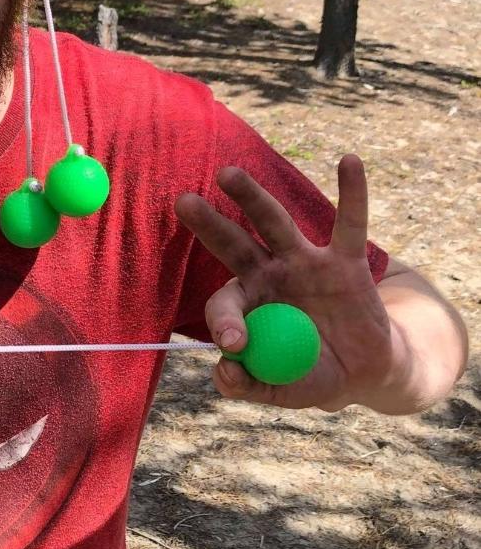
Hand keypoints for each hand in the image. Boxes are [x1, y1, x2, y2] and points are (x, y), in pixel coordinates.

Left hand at [175, 155, 393, 410]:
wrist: (365, 370)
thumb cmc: (311, 374)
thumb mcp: (282, 387)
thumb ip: (251, 385)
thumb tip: (222, 375)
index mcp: (247, 303)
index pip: (225, 304)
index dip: (226, 322)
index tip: (235, 345)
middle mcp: (269, 274)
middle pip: (233, 244)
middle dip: (209, 224)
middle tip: (183, 201)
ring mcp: (305, 263)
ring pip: (275, 224)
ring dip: (252, 197)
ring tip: (227, 174)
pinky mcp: (345, 261)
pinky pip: (350, 223)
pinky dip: (353, 193)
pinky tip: (349, 161)